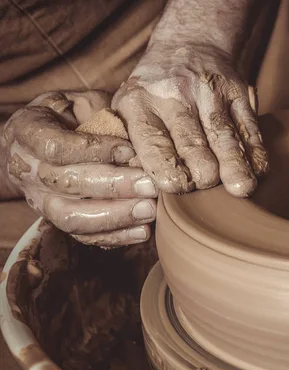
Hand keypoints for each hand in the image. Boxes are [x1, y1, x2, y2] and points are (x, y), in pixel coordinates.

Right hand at [2, 91, 157, 246]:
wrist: (47, 137)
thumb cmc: (73, 115)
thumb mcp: (82, 101)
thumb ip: (101, 113)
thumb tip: (132, 136)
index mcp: (27, 131)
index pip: (57, 147)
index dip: (95, 151)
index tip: (131, 151)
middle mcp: (26, 169)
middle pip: (67, 184)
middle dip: (113, 187)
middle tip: (149, 186)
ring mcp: (39, 199)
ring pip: (71, 217)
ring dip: (115, 216)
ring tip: (149, 210)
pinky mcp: (57, 221)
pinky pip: (83, 236)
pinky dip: (114, 237)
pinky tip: (142, 231)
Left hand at [112, 44, 267, 196]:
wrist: (189, 43)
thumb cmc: (154, 90)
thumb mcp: (128, 108)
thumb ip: (133, 146)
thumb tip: (143, 189)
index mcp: (139, 103)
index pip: (152, 143)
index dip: (168, 170)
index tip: (178, 188)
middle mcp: (174, 96)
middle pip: (191, 143)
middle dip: (202, 172)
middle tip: (206, 186)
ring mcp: (209, 93)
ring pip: (223, 135)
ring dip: (234, 165)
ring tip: (241, 188)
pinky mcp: (238, 92)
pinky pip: (249, 126)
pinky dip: (255, 151)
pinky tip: (259, 171)